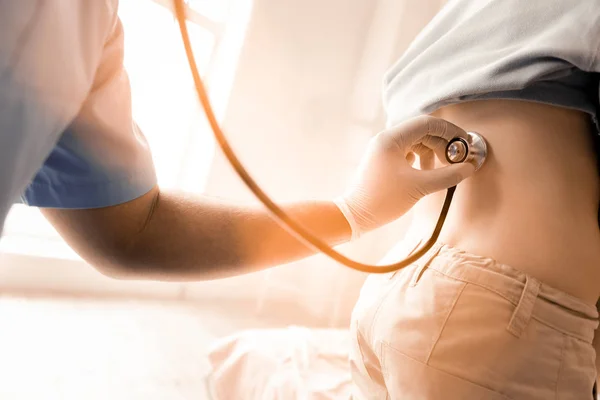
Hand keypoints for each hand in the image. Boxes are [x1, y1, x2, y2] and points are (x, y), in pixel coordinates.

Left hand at [335, 115, 475, 238]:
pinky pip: (407, 152)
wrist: (354, 216)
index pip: (427, 123)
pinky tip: (428, 172)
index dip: (450, 131)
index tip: (465, 143)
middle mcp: (385, 139)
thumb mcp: (419, 187)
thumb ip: (447, 175)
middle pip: (422, 132)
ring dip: (433, 152)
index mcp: (391, 138)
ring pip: (415, 142)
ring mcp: (383, 149)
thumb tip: (468, 167)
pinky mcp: (383, 161)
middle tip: (458, 159)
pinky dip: (421, 159)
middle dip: (443, 144)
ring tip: (444, 168)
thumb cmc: (382, 200)